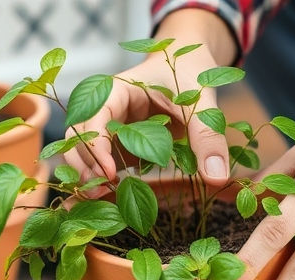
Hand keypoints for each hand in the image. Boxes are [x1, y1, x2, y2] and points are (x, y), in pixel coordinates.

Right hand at [64, 10, 236, 186]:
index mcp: (117, 90)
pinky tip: (111, 196)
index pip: (93, 116)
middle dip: (82, 163)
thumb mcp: (202, 101)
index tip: (109, 172)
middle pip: (77, 135)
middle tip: (97, 191)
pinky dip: (103, 179)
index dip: (95, 144)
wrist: (189, 67)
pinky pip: (104, 162)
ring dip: (87, 173)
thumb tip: (216, 176)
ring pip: (84, 151)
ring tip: (99, 197)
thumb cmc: (190, 73)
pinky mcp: (121, 145)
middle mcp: (107, 110)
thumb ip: (208, 136)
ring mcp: (112, 129)